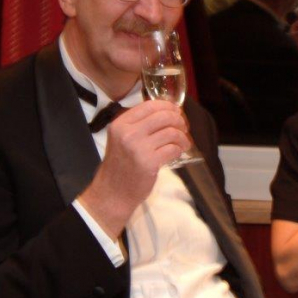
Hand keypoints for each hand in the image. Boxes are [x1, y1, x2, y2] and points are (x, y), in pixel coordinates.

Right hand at [78, 100, 191, 236]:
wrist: (113, 192)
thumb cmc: (120, 165)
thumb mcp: (121, 139)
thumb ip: (138, 125)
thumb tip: (167, 112)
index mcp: (121, 124)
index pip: (150, 106)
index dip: (168, 106)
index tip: (176, 112)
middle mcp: (128, 133)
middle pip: (163, 116)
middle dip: (178, 120)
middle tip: (183, 127)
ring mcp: (139, 148)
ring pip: (171, 132)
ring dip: (182, 137)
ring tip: (184, 143)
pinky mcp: (149, 162)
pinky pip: (173, 149)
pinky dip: (179, 149)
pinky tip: (178, 152)